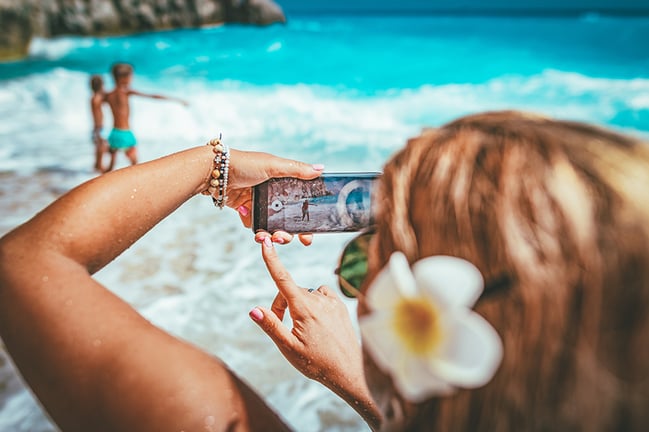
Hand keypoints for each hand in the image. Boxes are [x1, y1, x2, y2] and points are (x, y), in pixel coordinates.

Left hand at [227, 149, 323, 244]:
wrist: (215, 171)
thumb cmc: (245, 164)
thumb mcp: (273, 165)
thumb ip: (297, 170)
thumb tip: (321, 169)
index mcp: (283, 181)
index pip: (301, 204)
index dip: (306, 222)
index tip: (308, 237)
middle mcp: (273, 193)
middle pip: (286, 220)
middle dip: (287, 234)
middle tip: (283, 239)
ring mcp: (259, 202)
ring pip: (270, 225)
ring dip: (270, 234)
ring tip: (265, 237)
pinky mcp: (246, 208)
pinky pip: (254, 224)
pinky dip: (254, 228)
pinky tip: (249, 222)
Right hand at [250, 237, 366, 393]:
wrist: (349, 372)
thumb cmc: (317, 363)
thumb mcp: (289, 348)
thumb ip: (271, 326)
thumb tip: (254, 309)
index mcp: (304, 309)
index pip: (282, 279)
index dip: (272, 259)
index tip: (265, 242)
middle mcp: (319, 299)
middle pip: (290, 291)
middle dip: (282, 305)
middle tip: (284, 328)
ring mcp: (332, 300)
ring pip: (305, 294)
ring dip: (298, 305)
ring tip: (304, 330)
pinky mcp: (340, 304)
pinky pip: (320, 295)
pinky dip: (314, 303)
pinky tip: (318, 322)